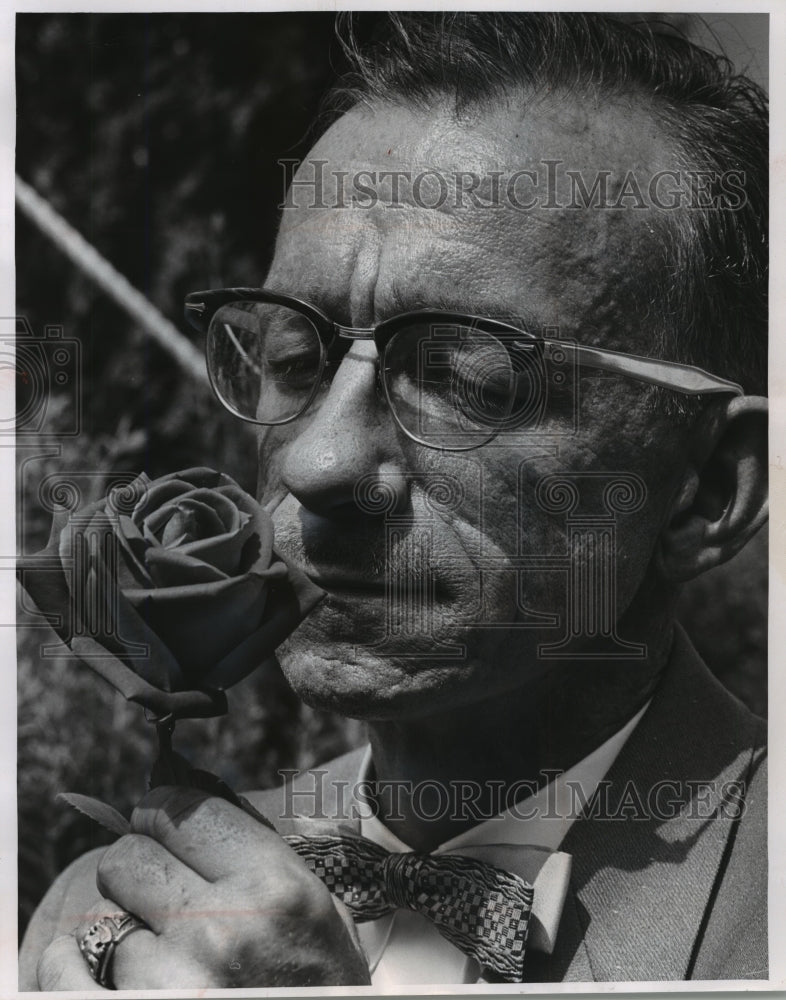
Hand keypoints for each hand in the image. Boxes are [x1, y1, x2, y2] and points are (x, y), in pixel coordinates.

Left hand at [37, 786, 370, 989]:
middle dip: (137, 863)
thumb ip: (269, 855)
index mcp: (274, 888)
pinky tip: (76, 958)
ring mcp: (173, 982)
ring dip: (127, 929)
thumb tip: (205, 801)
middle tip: (152, 882)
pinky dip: (65, 963)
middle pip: (130, 856)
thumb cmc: (321, 990)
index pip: (183, 811)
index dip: (162, 810)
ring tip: (161, 952)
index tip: (158, 818)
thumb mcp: (323, 914)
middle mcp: (221, 928)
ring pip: (105, 918)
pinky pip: (64, 973)